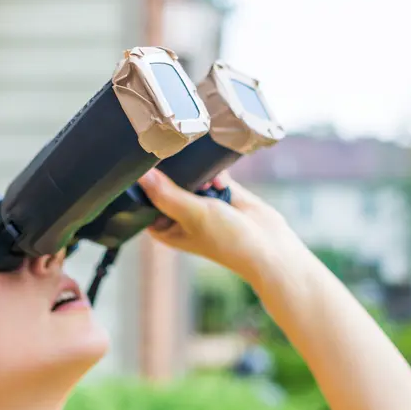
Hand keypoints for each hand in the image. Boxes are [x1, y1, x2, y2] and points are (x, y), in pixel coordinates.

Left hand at [136, 169, 305, 283]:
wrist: (269, 244)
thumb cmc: (228, 240)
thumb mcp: (193, 214)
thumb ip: (167, 194)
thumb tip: (141, 175)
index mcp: (164, 228)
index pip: (143, 200)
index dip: (143, 183)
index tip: (145, 165)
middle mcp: (178, 214)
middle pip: (165, 183)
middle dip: (174, 174)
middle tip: (183, 171)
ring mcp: (198, 202)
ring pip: (188, 174)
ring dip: (198, 174)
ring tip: (210, 184)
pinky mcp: (218, 191)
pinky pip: (209, 172)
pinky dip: (216, 174)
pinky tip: (223, 185)